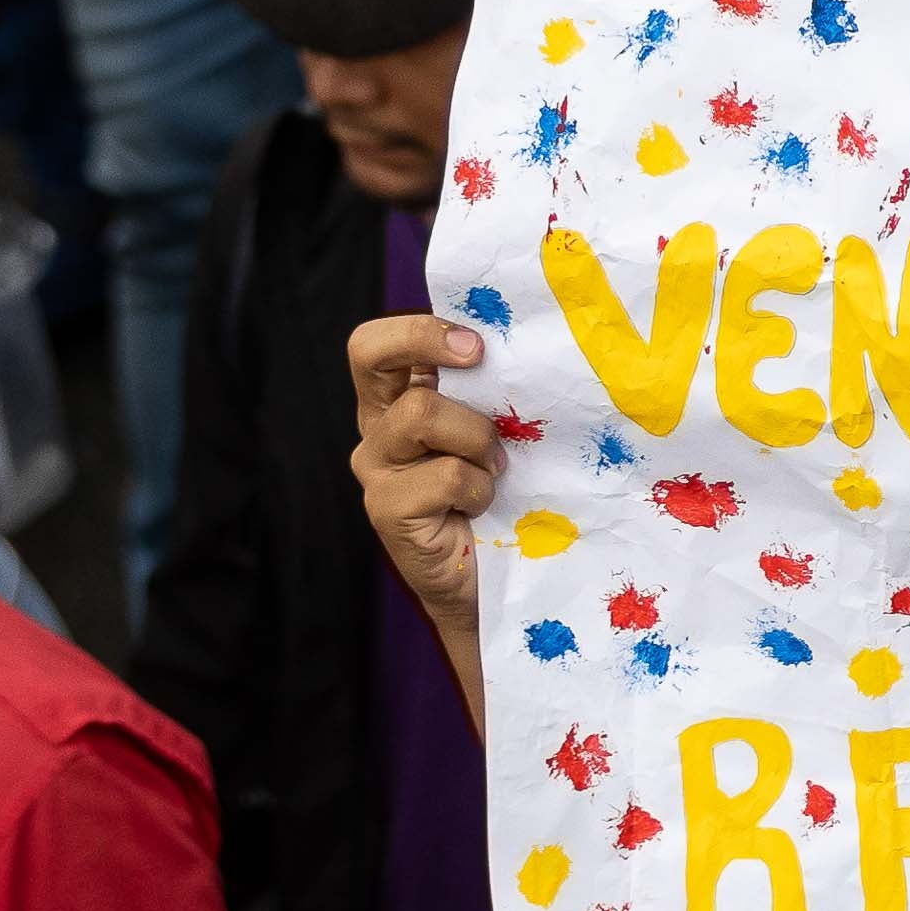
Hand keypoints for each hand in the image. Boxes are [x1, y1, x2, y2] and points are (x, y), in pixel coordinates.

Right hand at [350, 310, 504, 643]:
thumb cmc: (510, 500)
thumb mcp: (507, 437)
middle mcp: (379, 425)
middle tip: (479, 357)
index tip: (477, 341)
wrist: (498, 583)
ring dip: (477, 438)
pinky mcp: (386, 507)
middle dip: (428, 341)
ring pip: (421, 413)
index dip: (420, 328)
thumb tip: (541, 353)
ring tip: (497, 471)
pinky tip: (482, 509)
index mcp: (404, 398)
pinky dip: (478, 488)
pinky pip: (444, 475)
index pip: (377, 343)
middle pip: (368, 352)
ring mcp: (376, 465)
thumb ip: (498, 398)